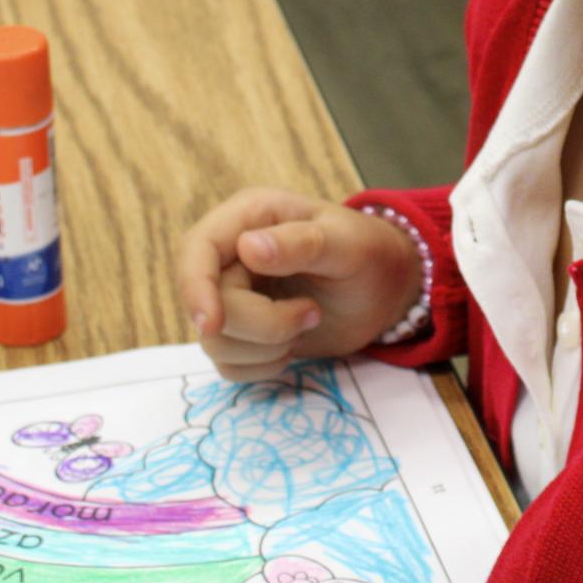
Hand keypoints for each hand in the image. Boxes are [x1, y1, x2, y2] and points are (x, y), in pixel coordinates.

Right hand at [177, 188, 424, 380]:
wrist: (386, 290)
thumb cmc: (370, 254)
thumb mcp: (348, 244)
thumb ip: (302, 244)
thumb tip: (247, 248)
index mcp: (251, 216)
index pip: (197, 249)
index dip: (196, 287)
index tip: (213, 323)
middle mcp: (233, 254)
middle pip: (209, 304)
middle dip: (260, 324)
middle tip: (310, 314)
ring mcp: (234, 294)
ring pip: (215, 341)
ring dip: (264, 346)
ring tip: (308, 321)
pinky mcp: (242, 331)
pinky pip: (228, 364)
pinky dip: (261, 366)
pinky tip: (293, 347)